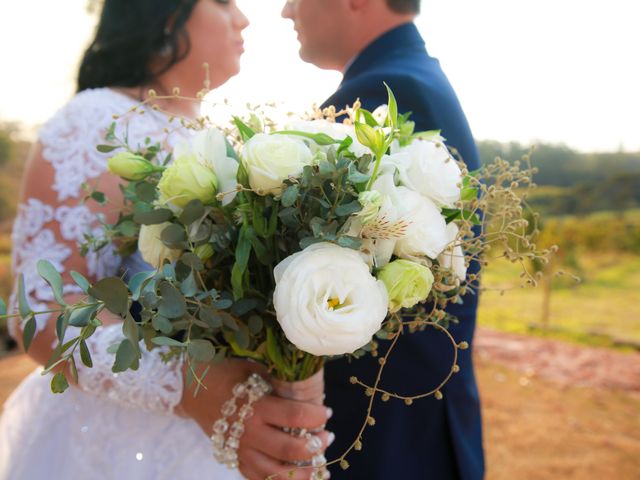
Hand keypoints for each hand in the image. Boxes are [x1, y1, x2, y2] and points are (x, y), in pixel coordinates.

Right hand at [178, 359, 333, 479]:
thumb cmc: (228, 374)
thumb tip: (309, 381)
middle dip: (315, 446)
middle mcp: (249, 432)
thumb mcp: (254, 370)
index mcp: (256, 406)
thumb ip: (278, 379)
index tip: (327, 412)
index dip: (316, 417)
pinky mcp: (234, 459)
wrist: (192, 388)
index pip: (295, 417)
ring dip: (302, 473)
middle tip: (326, 437)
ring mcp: (240, 449)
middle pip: (289, 449)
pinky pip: (257, 478)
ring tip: (318, 467)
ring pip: (275, 473)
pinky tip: (296, 477)